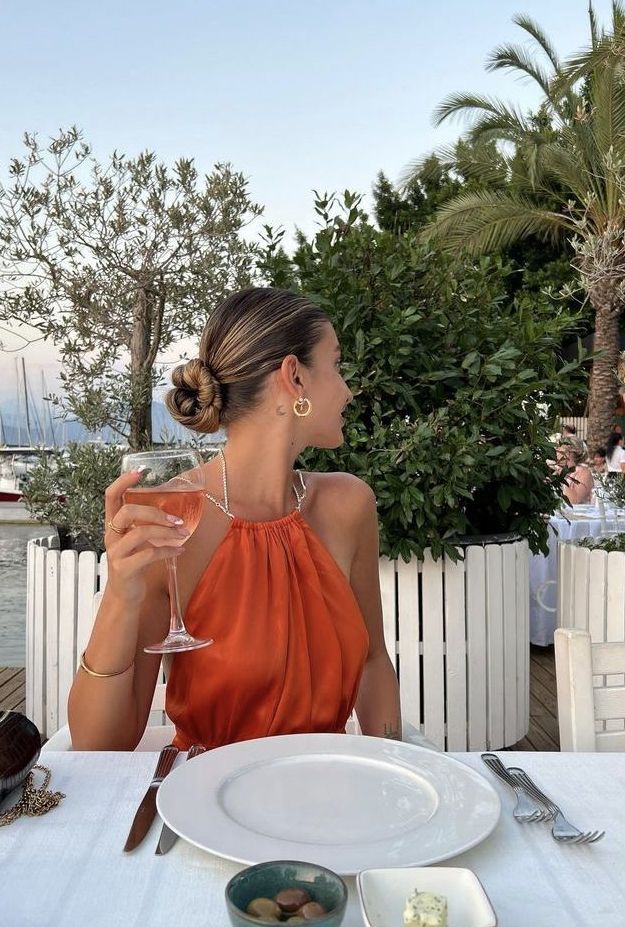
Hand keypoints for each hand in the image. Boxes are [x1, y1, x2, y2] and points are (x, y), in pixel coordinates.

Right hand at [104, 469, 189, 601]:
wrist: (125, 595)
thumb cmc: (134, 563)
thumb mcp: (137, 540)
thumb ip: (146, 524)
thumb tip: (173, 508)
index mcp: (113, 525)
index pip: (111, 497)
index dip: (122, 482)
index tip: (139, 471)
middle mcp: (111, 536)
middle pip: (128, 512)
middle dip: (154, 512)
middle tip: (176, 520)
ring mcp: (116, 553)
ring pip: (140, 533)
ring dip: (166, 533)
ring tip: (183, 535)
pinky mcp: (124, 569)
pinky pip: (149, 554)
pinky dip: (168, 551)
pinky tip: (180, 551)